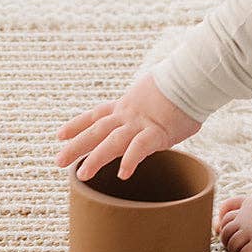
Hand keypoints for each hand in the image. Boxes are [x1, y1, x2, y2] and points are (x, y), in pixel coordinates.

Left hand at [55, 72, 201, 182]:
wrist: (193, 76)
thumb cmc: (182, 85)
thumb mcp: (155, 95)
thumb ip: (148, 108)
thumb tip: (154, 114)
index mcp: (126, 105)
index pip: (96, 115)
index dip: (77, 124)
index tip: (59, 135)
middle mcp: (128, 114)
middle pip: (96, 130)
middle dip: (76, 146)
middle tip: (57, 160)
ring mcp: (141, 123)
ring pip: (112, 141)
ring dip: (95, 158)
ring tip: (81, 174)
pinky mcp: (159, 131)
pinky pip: (141, 147)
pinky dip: (131, 160)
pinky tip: (122, 175)